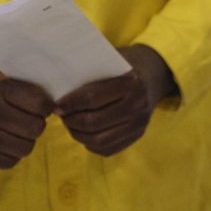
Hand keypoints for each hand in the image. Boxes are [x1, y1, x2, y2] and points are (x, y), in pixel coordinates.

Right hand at [0, 71, 52, 168]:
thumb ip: (23, 87)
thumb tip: (55, 102)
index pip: (40, 104)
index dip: (47, 107)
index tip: (42, 108)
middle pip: (36, 128)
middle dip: (37, 125)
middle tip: (29, 121)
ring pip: (26, 147)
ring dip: (26, 141)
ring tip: (16, 133)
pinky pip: (11, 161)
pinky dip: (13, 154)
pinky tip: (5, 143)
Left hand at [55, 44, 175, 156]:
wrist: (154, 75)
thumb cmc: (125, 66)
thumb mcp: (112, 61)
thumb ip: (91, 73)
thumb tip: (58, 91)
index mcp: (131, 83)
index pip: (92, 98)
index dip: (70, 104)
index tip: (57, 105)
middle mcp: (138, 105)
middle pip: (94, 122)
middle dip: (71, 121)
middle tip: (62, 115)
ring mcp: (140, 124)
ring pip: (98, 140)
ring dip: (78, 134)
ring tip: (70, 124)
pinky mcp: (138, 136)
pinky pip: (107, 149)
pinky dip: (90, 143)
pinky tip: (84, 133)